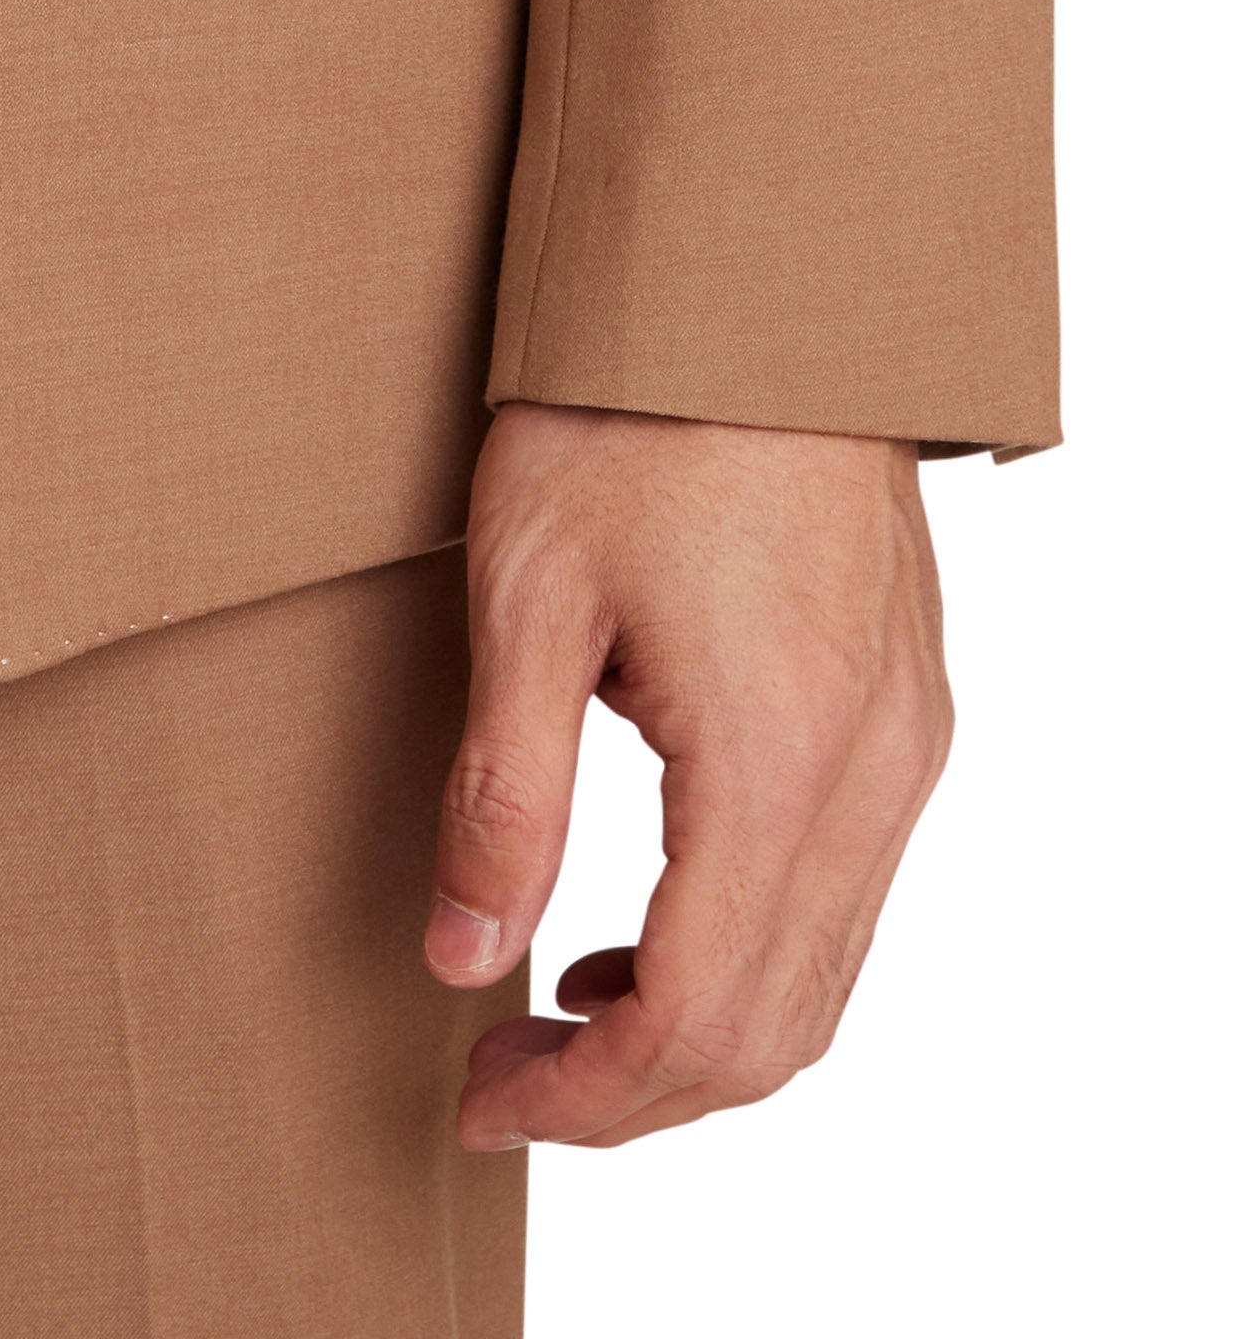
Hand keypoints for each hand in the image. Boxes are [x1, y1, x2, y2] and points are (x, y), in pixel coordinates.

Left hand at [425, 400, 950, 1147]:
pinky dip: (756, 954)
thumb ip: (504, 795)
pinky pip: (850, 894)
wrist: (753, 274)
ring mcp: (906, 742)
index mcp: (776, 759)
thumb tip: (464, 960)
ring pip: (827, 977)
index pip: (699, 1016)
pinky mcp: (907, 707)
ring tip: (562, 1010)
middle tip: (506, 1078)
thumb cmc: (628, 407)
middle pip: (777, 1029)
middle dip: (639, 1093)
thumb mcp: (525, 592)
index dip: (588, 1094)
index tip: (485, 1098)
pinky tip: (649, 922)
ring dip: (701, 1032)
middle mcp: (870, 773)